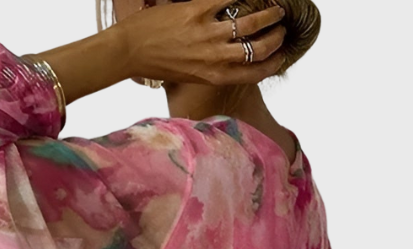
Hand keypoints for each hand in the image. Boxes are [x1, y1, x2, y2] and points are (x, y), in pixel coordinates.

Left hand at [116, 0, 288, 84]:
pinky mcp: (196, 10)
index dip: (274, 63)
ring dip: (269, 13)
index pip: (255, 73)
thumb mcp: (190, 74)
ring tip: (276, 8)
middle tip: (281, 27)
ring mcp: (207, 33)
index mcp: (214, 76)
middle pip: (259, 48)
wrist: (131, 50)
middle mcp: (215, 58)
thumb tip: (231, 57)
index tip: (282, 55)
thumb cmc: (158, 64)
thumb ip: (213, 66)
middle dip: (276, 37)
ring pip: (251, 22)